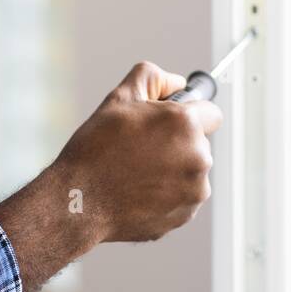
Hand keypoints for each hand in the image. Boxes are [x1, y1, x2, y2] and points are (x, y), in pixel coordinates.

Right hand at [48, 61, 222, 242]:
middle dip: (178, 142)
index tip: (172, 123)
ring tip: (137, 172)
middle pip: (200, 142)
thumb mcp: (119, 98)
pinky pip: (184, 196)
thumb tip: (178, 82)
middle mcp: (198, 156)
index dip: (191, 114)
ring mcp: (195, 189)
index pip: (211, 113)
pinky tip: (139, 191)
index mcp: (185, 123)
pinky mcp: (187, 214)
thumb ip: (153, 77)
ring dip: (174, 169)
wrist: (79, 201)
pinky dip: (168, 193)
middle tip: (142, 148)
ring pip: (192, 170)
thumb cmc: (95, 150)